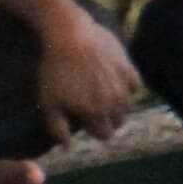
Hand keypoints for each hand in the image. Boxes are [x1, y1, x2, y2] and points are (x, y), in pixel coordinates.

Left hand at [36, 7, 139, 141]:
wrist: (70, 35)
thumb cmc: (56, 71)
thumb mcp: (49, 103)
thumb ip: (59, 129)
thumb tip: (68, 148)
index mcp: (96, 114)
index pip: (105, 135)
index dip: (94, 131)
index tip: (85, 122)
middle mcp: (115, 102)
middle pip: (118, 121)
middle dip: (107, 119)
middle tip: (92, 107)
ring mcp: (124, 85)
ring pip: (127, 105)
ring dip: (116, 104)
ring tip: (101, 93)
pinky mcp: (129, 67)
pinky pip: (134, 85)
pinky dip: (126, 86)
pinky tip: (113, 79)